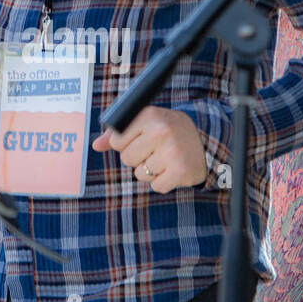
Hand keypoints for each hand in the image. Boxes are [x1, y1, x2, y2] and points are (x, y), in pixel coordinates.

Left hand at [92, 107, 207, 192]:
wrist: (206, 141)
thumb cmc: (169, 132)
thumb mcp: (146, 124)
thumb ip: (118, 134)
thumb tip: (96, 145)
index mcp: (149, 115)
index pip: (117, 141)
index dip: (126, 145)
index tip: (142, 140)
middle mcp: (160, 131)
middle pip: (127, 159)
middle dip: (138, 159)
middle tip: (156, 150)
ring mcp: (172, 151)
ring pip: (140, 174)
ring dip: (151, 172)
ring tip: (165, 159)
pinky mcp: (181, 170)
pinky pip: (156, 186)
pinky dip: (163, 182)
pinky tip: (173, 170)